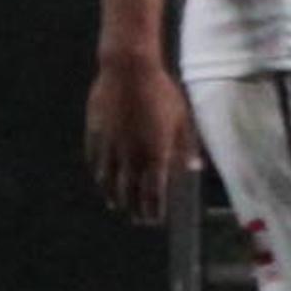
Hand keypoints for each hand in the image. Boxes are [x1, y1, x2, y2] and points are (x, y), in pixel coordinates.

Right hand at [85, 48, 199, 224]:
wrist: (128, 69)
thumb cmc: (161, 91)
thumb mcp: (182, 117)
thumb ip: (187, 145)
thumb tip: (195, 168)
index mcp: (155, 153)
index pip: (154, 191)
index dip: (154, 208)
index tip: (155, 220)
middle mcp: (131, 155)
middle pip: (130, 190)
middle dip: (135, 207)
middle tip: (137, 219)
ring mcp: (110, 146)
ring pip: (109, 180)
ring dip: (113, 195)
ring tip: (116, 206)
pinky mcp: (95, 134)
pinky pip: (95, 161)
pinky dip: (98, 175)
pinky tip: (101, 180)